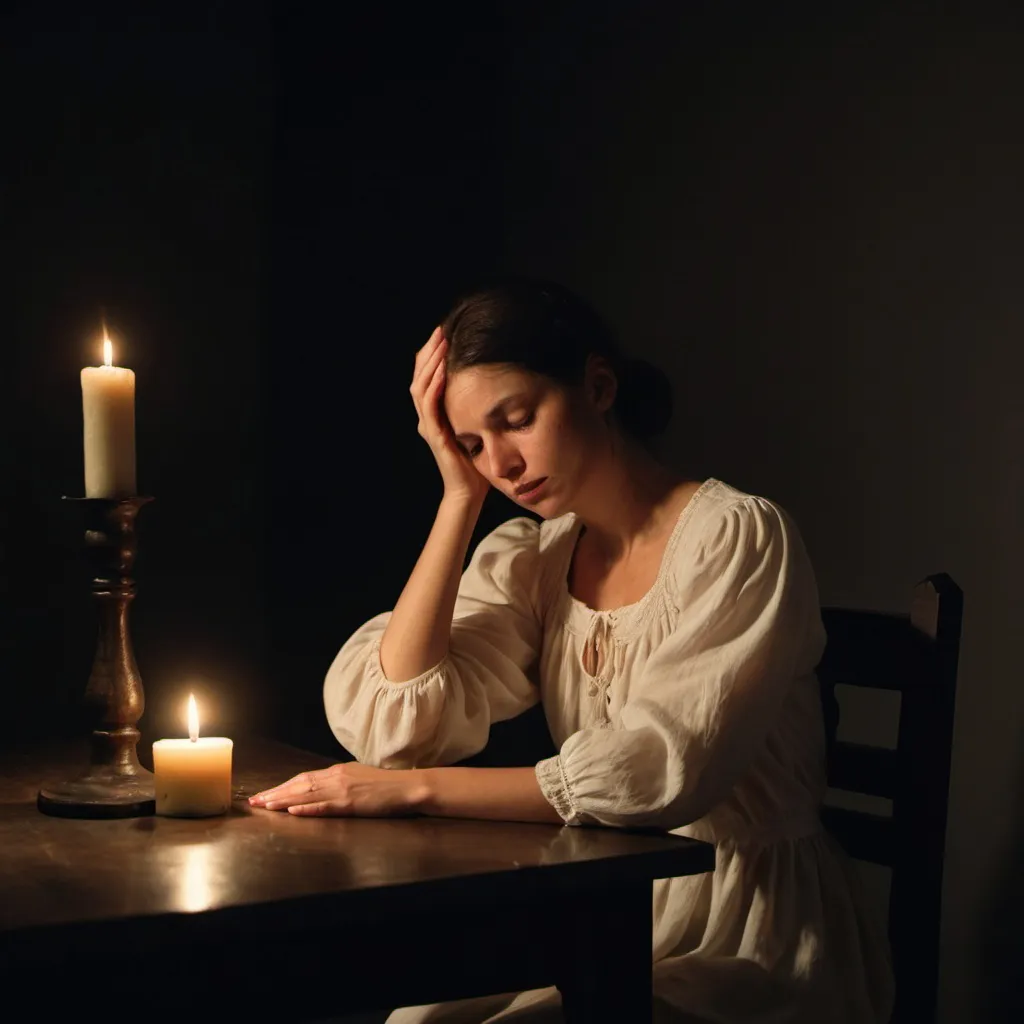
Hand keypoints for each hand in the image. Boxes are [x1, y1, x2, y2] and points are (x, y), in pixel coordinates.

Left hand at [248, 762, 427, 817]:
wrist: (407, 787)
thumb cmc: (386, 785)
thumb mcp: (359, 777)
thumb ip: (340, 781)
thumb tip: (323, 786)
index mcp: (338, 771)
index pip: (303, 778)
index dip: (282, 786)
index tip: (265, 793)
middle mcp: (336, 777)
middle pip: (299, 784)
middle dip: (275, 793)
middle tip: (254, 801)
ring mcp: (343, 789)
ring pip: (306, 794)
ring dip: (283, 800)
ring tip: (265, 806)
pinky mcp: (351, 802)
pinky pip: (324, 806)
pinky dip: (307, 808)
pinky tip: (293, 811)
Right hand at [410, 326, 489, 504]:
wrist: (469, 492)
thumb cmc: (475, 463)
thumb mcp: (475, 427)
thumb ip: (474, 408)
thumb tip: (491, 384)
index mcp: (434, 414)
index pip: (427, 376)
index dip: (433, 354)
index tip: (445, 334)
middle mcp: (427, 418)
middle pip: (419, 376)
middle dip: (430, 351)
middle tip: (441, 329)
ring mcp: (428, 426)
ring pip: (420, 387)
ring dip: (430, 363)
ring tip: (440, 343)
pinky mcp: (435, 436)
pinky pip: (429, 406)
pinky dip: (434, 386)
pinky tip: (442, 371)